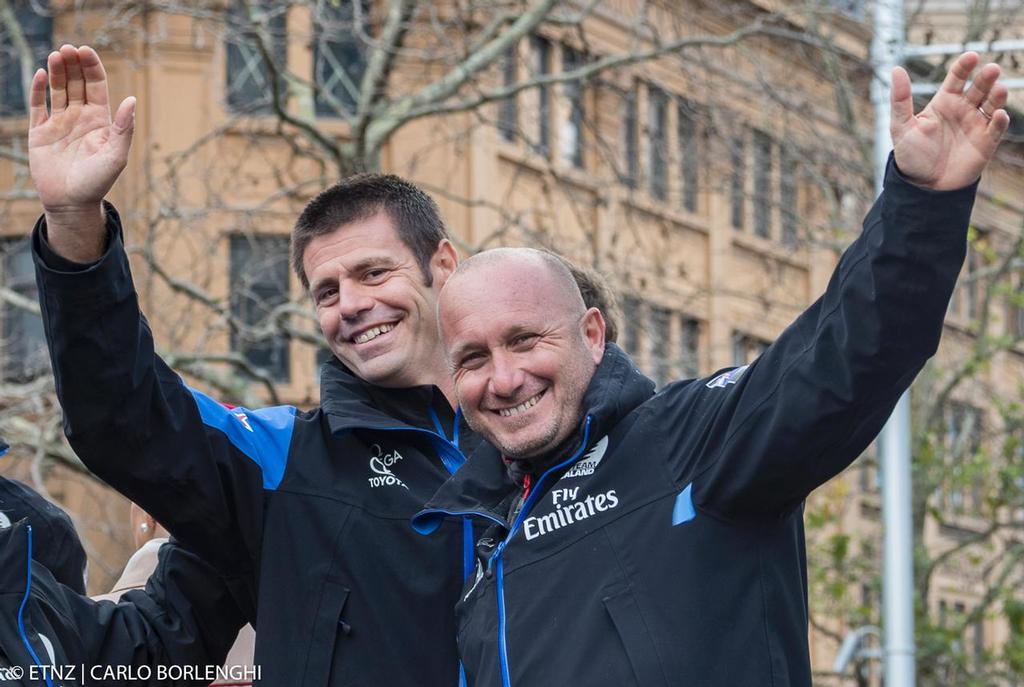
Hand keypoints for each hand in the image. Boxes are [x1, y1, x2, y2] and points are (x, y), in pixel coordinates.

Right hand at [28, 45, 134, 258]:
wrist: (72, 204)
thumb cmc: (98, 182)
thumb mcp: (116, 156)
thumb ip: (124, 128)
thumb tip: (132, 99)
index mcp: (100, 121)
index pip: (96, 86)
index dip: (92, 67)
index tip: (85, 51)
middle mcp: (80, 118)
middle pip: (77, 83)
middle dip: (74, 65)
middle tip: (69, 49)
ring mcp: (59, 123)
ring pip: (58, 90)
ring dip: (58, 71)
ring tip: (57, 55)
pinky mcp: (40, 132)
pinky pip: (38, 106)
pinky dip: (39, 90)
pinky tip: (43, 74)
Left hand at [891, 52, 1009, 190]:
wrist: (923, 186)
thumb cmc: (911, 155)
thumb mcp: (901, 126)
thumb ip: (900, 99)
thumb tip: (896, 69)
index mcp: (944, 102)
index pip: (957, 78)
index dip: (964, 66)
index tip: (971, 56)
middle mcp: (963, 109)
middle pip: (979, 88)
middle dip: (986, 78)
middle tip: (991, 70)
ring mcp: (976, 124)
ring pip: (992, 104)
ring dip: (997, 96)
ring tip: (999, 90)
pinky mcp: (986, 142)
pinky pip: (996, 128)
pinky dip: (1000, 121)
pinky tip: (999, 115)